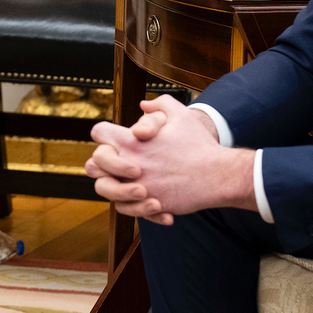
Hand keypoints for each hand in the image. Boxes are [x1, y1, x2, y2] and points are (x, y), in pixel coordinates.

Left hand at [86, 95, 250, 223]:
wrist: (218, 176)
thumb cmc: (199, 145)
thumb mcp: (181, 115)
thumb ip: (160, 105)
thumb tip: (143, 105)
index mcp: (132, 140)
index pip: (99, 132)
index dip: (104, 134)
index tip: (115, 140)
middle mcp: (129, 163)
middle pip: (94, 162)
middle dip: (102, 162)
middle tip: (120, 163)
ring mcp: (136, 185)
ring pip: (103, 188)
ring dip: (113, 185)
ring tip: (132, 183)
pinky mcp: (146, 203)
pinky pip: (124, 207)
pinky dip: (131, 204)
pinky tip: (148, 198)